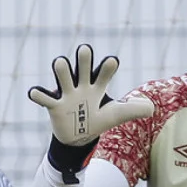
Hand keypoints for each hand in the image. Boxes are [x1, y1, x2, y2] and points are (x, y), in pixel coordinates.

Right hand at [28, 44, 154, 146]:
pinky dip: (38, 95)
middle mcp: (82, 85)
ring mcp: (67, 95)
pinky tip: (34, 92)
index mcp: (97, 85)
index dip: (108, 66)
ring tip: (61, 64)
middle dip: (84, 57)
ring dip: (61, 69)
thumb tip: (152, 107)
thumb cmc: (99, 119)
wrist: (79, 136)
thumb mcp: (118, 115)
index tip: (112, 62)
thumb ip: (135, 109)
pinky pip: (44, 98)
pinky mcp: (54, 107)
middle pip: (82, 66)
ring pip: (62, 76)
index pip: (104, 70)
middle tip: (85, 50)